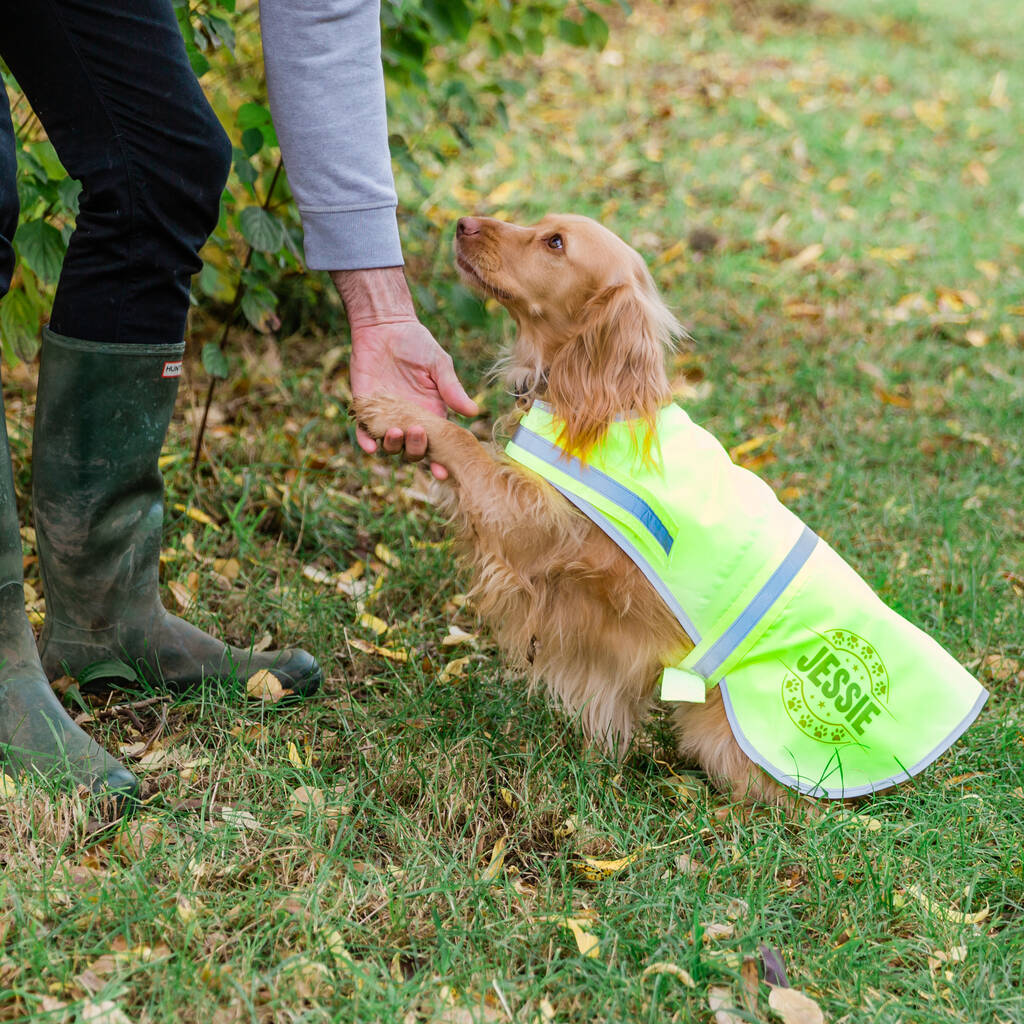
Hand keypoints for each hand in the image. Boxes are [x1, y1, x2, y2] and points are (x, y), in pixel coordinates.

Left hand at [334, 268, 477, 479]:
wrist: (385, 326)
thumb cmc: (416, 344)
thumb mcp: (439, 366)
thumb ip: (452, 389)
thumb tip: (473, 412)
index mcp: (431, 415)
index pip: (436, 445)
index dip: (439, 461)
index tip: (443, 470)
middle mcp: (409, 421)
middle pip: (413, 451)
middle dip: (416, 450)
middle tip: (418, 432)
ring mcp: (386, 417)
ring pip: (389, 447)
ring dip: (394, 446)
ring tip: (397, 432)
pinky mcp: (365, 409)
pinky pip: (364, 433)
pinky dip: (366, 442)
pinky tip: (370, 446)